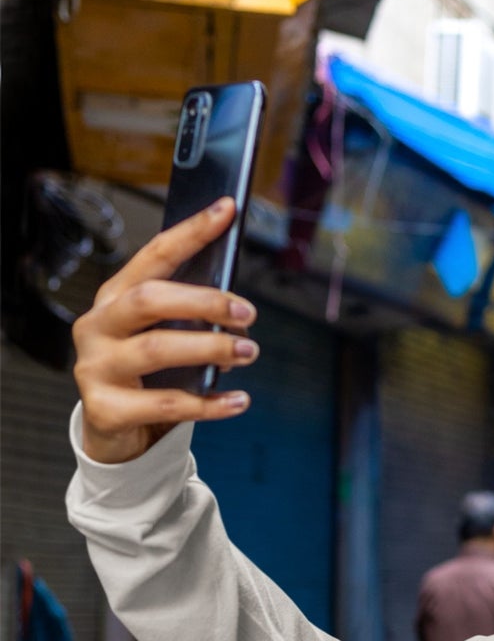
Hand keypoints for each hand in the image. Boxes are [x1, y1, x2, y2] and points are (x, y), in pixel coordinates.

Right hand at [73, 197, 256, 463]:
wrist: (115, 430)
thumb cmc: (148, 376)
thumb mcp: (167, 338)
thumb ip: (192, 321)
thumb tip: (239, 316)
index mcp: (116, 298)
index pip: (155, 255)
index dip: (191, 232)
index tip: (226, 210)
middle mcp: (99, 325)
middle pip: (150, 299)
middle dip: (203, 301)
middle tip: (247, 312)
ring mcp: (96, 366)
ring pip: (156, 350)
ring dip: (210, 349)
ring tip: (249, 352)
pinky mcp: (106, 408)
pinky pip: (166, 405)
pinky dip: (209, 404)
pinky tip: (239, 401)